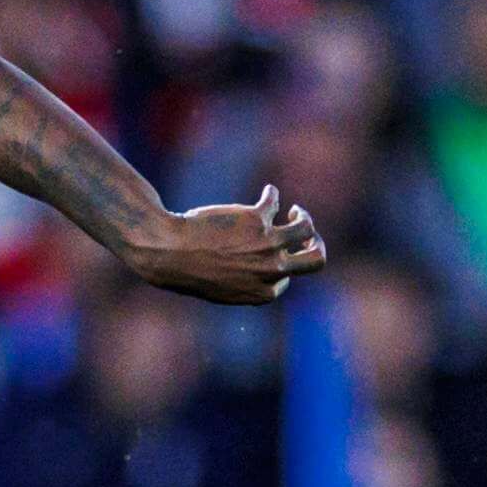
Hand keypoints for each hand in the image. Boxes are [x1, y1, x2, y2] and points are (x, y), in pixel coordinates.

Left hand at [119, 184, 326, 306]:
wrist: (170, 253)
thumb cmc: (191, 272)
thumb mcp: (224, 288)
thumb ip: (250, 281)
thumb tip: (269, 270)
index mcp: (264, 293)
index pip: (286, 279)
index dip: (279, 266)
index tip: (269, 257)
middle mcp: (272, 270)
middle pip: (316, 259)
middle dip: (317, 245)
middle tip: (308, 234)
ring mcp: (267, 243)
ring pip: (305, 228)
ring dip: (303, 217)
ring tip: (294, 211)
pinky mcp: (257, 218)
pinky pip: (274, 200)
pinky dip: (272, 195)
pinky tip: (268, 192)